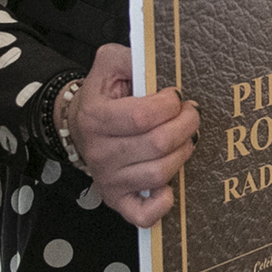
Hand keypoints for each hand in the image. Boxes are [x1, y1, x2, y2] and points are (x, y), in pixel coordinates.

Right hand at [68, 43, 198, 227]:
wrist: (79, 126)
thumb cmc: (103, 96)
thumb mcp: (109, 64)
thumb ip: (130, 57)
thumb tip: (154, 59)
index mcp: (95, 118)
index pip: (144, 116)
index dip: (170, 105)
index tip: (176, 97)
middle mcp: (100, 152)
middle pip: (158, 144)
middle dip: (186, 125)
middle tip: (191, 115)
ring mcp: (109, 179)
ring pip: (160, 172)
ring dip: (183, 153)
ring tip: (185, 138)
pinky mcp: (118, 200)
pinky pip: (143, 214)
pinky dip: (162, 203)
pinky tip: (170, 186)